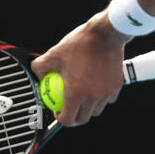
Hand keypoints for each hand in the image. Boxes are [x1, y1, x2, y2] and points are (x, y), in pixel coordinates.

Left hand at [31, 10, 129, 126]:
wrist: (105, 34)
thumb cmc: (79, 43)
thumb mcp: (54, 53)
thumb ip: (40, 67)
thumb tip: (36, 76)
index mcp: (76, 92)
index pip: (68, 120)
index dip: (60, 118)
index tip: (58, 110)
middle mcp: (93, 96)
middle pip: (83, 118)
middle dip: (74, 117)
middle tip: (69, 107)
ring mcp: (106, 92)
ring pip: (97, 110)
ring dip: (88, 108)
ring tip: (83, 98)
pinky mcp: (117, 86)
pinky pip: (108, 99)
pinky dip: (101, 98)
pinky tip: (96, 88)